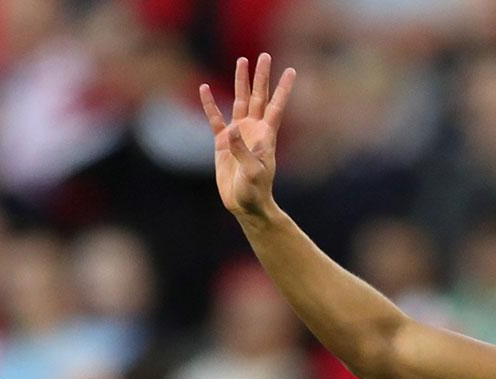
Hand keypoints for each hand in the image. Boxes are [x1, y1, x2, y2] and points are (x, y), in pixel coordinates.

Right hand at [198, 53, 295, 220]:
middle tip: (265, 56)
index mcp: (266, 135)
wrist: (245, 205)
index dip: (284, 89)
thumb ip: (243, 151)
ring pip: (240, 101)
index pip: (276, 106)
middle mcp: (254, 130)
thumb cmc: (254, 191)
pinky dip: (210, 104)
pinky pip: (215, 118)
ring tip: (242, 61)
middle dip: (261, 77)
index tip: (291, 70)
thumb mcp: (252, 172)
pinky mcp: (223, 142)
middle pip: (258, 96)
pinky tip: (204, 89)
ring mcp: (239, 134)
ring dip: (241, 82)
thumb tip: (232, 129)